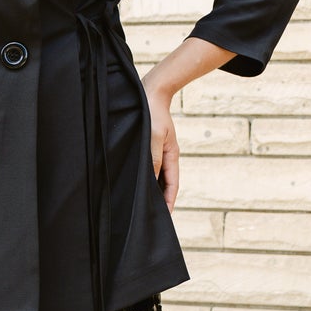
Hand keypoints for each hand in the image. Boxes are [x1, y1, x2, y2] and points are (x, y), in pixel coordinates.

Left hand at [144, 81, 179, 212]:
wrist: (152, 93)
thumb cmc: (152, 114)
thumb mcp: (152, 137)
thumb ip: (153, 158)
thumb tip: (151, 180)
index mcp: (172, 155)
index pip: (173, 184)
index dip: (169, 201)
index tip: (165, 217)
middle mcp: (167, 156)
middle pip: (166, 183)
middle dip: (161, 200)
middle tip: (152, 217)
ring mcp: (159, 152)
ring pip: (157, 176)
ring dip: (152, 190)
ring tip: (144, 206)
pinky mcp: (151, 147)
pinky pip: (150, 167)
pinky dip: (146, 177)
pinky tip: (137, 184)